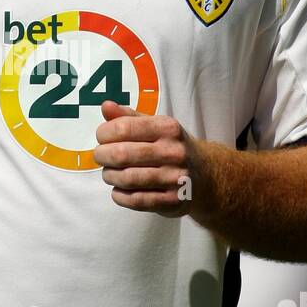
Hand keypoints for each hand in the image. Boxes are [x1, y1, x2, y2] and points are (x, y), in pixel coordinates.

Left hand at [92, 100, 209, 217]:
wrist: (205, 176)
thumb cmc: (170, 147)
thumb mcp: (155, 127)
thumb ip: (129, 117)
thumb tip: (105, 106)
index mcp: (167, 128)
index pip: (123, 128)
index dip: (104, 133)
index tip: (102, 138)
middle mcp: (174, 152)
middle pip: (121, 154)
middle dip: (102, 156)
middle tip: (100, 157)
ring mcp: (175, 178)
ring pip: (126, 178)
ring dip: (109, 176)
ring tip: (109, 173)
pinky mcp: (173, 200)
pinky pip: (136, 200)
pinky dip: (119, 196)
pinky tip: (118, 190)